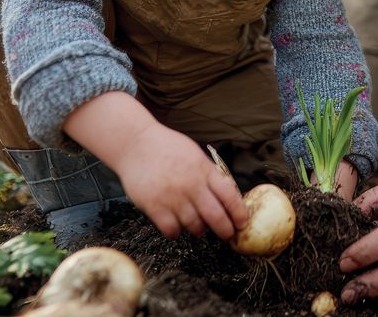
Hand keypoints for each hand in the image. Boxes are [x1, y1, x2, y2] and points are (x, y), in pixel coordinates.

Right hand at [113, 122, 247, 239]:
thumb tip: (227, 194)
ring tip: (198, 227)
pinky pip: (172, 230)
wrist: (135, 143)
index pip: (229, 195)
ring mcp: (173, 196)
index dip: (239, 213)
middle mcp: (191, 184)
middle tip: (227, 235)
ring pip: (195, 226)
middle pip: (215, 216)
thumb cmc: (166, 147)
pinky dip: (176, 232)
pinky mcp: (154, 206)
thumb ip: (209, 174)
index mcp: (204, 170)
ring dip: (199, 230)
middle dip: (225, 230)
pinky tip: (176, 226)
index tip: (242, 222)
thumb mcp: (195, 154)